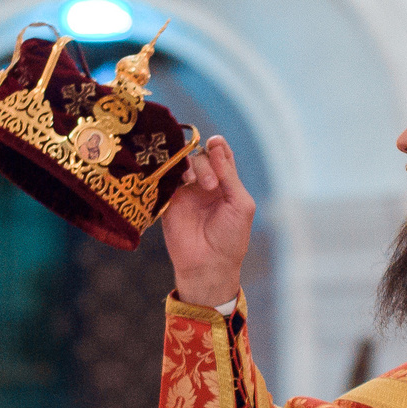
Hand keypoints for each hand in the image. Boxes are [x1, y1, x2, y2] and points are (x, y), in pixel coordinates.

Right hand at [163, 135, 255, 306]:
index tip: (215, 142)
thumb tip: (216, 145)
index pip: (220, 155)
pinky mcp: (169, 200)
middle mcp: (205, 184)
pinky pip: (166, 178)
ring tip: (197, 184)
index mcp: (226, 184)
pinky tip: (181, 180)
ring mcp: (186, 192)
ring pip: (184, 165)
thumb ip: (229, 176)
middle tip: (210, 185)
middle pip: (201, 157)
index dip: (218, 146)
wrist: (208, 265)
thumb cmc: (230, 238)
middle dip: (206, 164)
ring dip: (192, 167)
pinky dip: (172, 173)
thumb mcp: (240, 204)